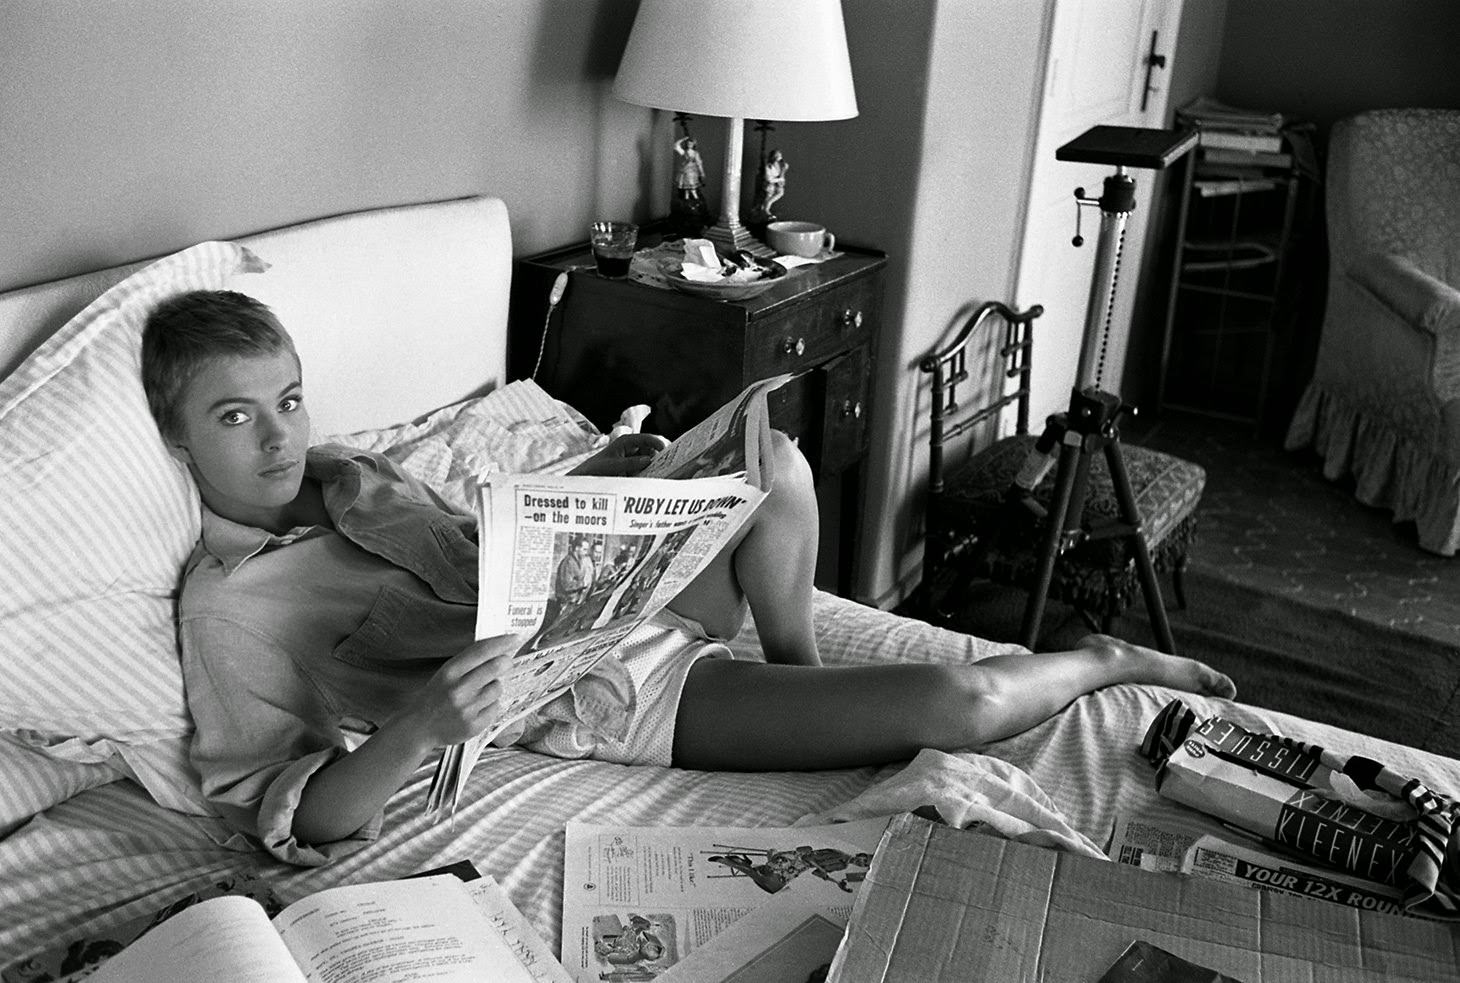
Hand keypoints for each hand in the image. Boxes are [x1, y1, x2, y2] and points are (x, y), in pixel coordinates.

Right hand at [396, 634, 521, 747]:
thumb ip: (469, 660)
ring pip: (498, 688)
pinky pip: (496, 707)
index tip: (516, 637)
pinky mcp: (474, 725)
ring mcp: (467, 709)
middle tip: (506, 662)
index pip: (481, 651)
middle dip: (506, 662)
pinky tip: (478, 707)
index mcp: (450, 672)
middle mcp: (459, 689)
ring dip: (495, 686)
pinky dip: (491, 705)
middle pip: (496, 667)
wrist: (420, 726)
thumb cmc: (437, 695)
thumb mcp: (446, 673)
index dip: (502, 642)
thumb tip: (499, 646)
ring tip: (481, 692)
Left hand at [569, 433, 668, 476]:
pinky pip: (646, 469)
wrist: (585, 478)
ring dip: (656, 465)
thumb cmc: (595, 469)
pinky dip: (651, 473)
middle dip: (660, 455)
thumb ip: (629, 463)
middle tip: (671, 463)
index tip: (667, 451)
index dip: (659, 443)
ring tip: (665, 472)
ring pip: (651, 459)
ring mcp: (633, 458)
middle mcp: (632, 448)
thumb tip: (648, 460)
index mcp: (626, 441)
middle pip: (652, 448)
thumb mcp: (611, 466)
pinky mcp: (633, 468)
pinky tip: (655, 478)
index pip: (647, 438)